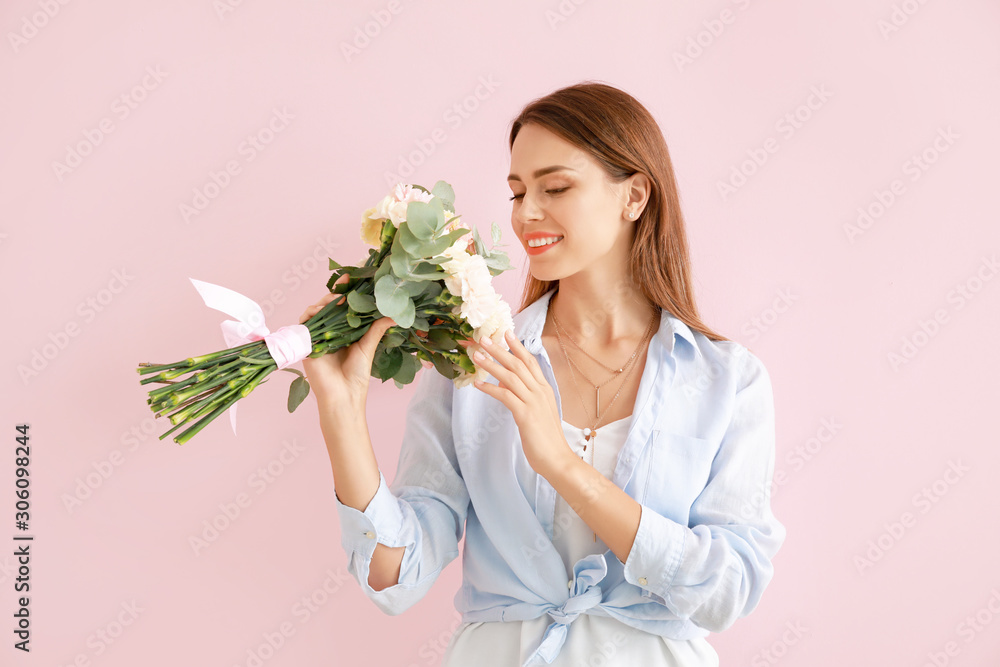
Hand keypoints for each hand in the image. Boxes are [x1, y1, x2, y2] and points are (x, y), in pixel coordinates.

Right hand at [298, 274, 395, 407]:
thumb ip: (376, 329)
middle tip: (346, 285)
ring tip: (336, 299)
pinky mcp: (306, 344)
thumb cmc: (356, 375)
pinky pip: (303, 324)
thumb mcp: (367, 348)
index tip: (353, 277)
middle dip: (335, 293)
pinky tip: (320, 310)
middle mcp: (329, 332)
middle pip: (328, 306)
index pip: (344, 307)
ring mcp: (316, 337)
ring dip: (323, 302)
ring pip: (315, 312)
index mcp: (344, 332)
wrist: (342, 396)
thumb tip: (395, 315)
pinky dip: (310, 315)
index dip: (346, 292)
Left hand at [459, 330, 571, 475]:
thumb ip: (528, 398)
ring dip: (492, 365)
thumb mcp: (539, 413)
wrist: (557, 459)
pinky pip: (505, 396)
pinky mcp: (525, 415)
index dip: (518, 347)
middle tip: (484, 339)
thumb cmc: (547, 439)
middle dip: (500, 350)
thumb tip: (510, 388)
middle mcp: (540, 392)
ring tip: (477, 356)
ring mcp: (533, 402)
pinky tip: (478, 385)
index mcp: (545, 390)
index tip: (507, 333)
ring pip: (510, 376)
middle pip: (518, 364)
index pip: (530, 362)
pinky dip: (490, 388)